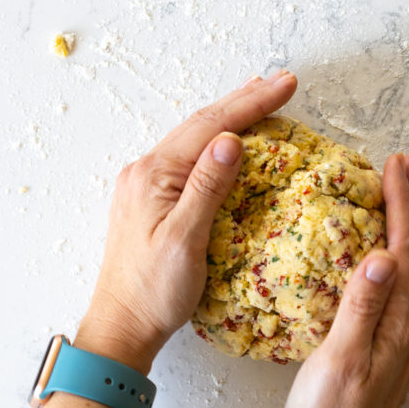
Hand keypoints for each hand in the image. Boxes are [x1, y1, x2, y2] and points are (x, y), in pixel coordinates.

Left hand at [76, 71, 297, 372]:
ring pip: (194, 138)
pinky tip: (228, 142)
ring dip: (229, 117)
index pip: (211, 127)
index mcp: (154, 175)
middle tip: (282, 82)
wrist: (121, 326)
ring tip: (259, 98)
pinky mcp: (150, 201)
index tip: (287, 85)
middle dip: (244, 100)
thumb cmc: (152, 292)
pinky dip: (215, 141)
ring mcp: (145, 185)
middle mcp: (146, 172)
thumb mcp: (184, 240)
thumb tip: (230, 140)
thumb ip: (206, 188)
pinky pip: (188, 157)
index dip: (252, 104)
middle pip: (201, 124)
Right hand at [284, 153, 408, 407]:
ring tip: (406, 191)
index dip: (402, 203)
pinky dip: (407, 251)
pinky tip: (393, 247)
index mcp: (401, 322)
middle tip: (405, 163)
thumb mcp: (339, 360)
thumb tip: (382, 256)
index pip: (406, 248)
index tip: (395, 164)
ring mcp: (408, 335)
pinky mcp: (397, 343)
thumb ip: (361, 307)